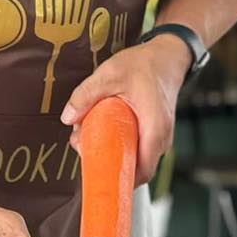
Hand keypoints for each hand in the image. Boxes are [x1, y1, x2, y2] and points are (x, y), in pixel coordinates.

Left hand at [60, 36, 189, 184]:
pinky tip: (102, 128)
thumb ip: (86, 95)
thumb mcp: (109, 74)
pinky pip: (138, 146)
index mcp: (154, 129)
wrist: (167, 56)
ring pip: (135, 156)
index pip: (141, 171)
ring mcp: (160, 137)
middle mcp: (161, 138)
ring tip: (88, 135)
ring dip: (112, 151)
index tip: (96, 177)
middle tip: (83, 147)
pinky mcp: (155, 132)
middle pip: (134, 166)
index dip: (119, 180)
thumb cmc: (144, 65)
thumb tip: (68, 118)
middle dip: (107, 162)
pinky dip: (120, 142)